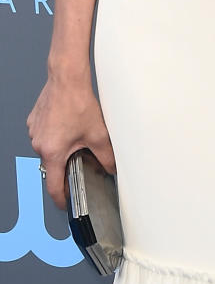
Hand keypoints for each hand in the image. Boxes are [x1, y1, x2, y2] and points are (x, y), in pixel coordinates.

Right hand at [27, 71, 115, 209]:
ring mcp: (35, 132)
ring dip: (61, 149)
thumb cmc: (77, 102)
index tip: (65, 204)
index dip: (61, 199)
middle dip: (66, 166)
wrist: (67, 78)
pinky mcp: (34, 121)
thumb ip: (106, 156)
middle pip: (52, 165)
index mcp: (52, 152)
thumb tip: (111, 167)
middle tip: (81, 159)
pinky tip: (68, 125)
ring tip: (76, 136)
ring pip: (48, 149)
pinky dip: (56, 135)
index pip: (54, 186)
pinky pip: (45, 135)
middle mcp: (39, 144)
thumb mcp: (98, 134)